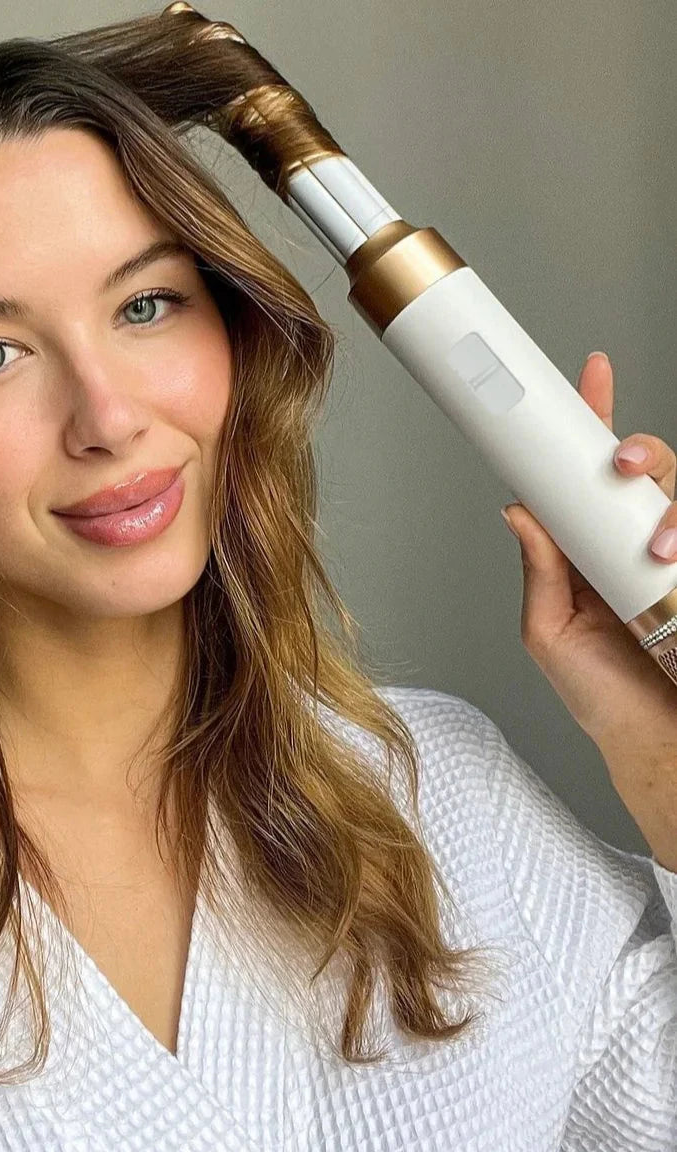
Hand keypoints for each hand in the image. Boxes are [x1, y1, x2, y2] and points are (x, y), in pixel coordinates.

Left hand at [501, 351, 676, 865]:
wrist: (655, 743)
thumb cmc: (603, 693)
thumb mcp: (551, 631)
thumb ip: (540, 570)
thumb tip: (518, 511)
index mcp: (593, 549)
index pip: (591, 477)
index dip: (592, 426)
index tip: (591, 379)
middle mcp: (641, 545)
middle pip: (651, 474)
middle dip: (640, 454)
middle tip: (621, 465)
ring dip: (673, 511)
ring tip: (660, 549)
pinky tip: (674, 559)